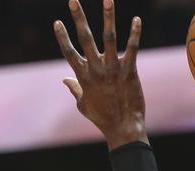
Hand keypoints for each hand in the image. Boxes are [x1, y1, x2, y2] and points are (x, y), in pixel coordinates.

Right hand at [54, 0, 145, 149]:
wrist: (123, 128)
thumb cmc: (102, 118)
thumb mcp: (83, 105)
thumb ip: (74, 89)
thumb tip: (64, 80)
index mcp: (83, 76)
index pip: (69, 52)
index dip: (62, 37)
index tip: (57, 22)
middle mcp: (96, 69)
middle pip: (85, 38)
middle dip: (78, 17)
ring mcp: (113, 69)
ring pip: (109, 38)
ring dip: (108, 16)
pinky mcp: (130, 71)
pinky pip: (132, 48)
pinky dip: (134, 33)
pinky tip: (137, 19)